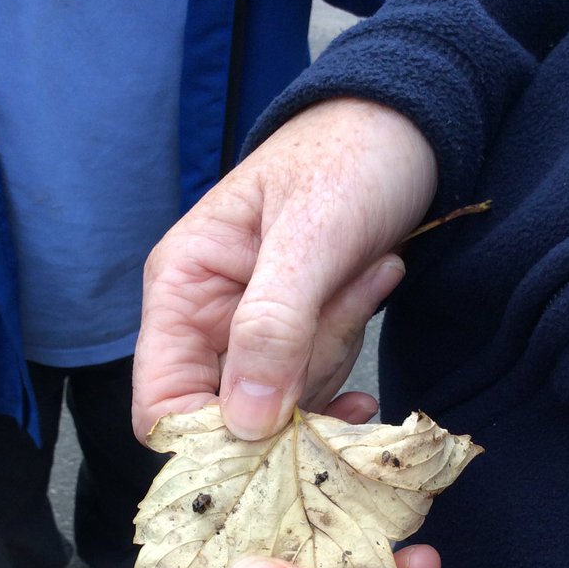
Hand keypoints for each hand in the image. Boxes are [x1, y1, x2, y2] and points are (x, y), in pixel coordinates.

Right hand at [133, 98, 436, 442]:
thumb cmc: (349, 158)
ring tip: (364, 275)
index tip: (278, 435)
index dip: (211, 439)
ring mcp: (251, 337)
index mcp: (180, 291)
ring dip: (331, 356)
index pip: (162, 406)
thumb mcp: (311, 235)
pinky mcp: (294, 344)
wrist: (407, 128)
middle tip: (340, 306)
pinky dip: (345, 372)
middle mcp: (204, 323)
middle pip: (229, 417)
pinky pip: (311, 393)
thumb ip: (274, 326)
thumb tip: (244, 423)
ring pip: (279, 408)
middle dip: (296, 383)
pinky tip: (369, 309)